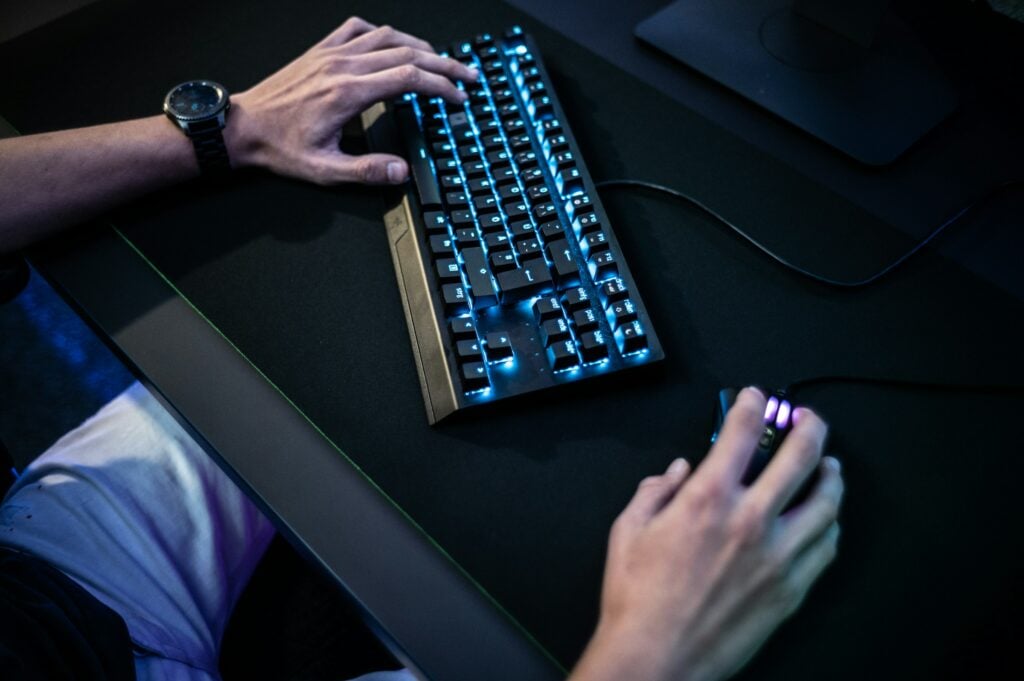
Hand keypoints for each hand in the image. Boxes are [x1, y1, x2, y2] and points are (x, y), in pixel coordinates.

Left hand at [224, 17, 476, 184]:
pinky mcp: (320, 51)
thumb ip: (367, 171)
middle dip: (444, 65)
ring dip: (420, 45)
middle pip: (408, 53)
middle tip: (467, 77)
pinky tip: (392, 43)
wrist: (242, 127)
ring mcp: (331, 54)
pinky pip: (357, 28)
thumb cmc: (279, 147)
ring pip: (387, 36)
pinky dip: (382, 33)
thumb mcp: (325, 171)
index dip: (441, 88)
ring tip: (441, 60)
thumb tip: (402, 171)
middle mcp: (342, 66)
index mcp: (348, 94)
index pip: (409, 78)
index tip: (458, 99)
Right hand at [570, 388, 843, 680]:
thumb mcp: (627, 531)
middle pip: (800, 457)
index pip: (741, 432)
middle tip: (808, 418)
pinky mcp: (790, 590)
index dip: (752, 405)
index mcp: (707, 500)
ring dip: (830, 475)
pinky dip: (831, 525)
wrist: (657, 659)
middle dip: (808, 427)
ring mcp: (777, 556)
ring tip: (830, 465)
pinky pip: (826, 548)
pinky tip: (826, 519)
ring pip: (825, 502)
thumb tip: (675, 472)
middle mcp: (750, 521)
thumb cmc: (638, 601)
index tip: (756, 398)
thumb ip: (654, 491)